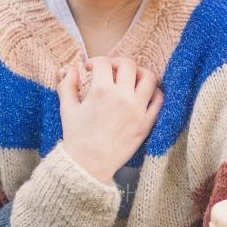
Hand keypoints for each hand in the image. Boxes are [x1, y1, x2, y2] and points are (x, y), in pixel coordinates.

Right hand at [57, 56, 162, 183]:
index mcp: (101, 91)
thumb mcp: (67, 109)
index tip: (91, 68)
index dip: (95, 61)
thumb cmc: (76, 138)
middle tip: (112, 70)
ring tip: (132, 78)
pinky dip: (154, 92)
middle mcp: (122, 97)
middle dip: (118, 63)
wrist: (89, 165)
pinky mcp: (147, 122)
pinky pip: (159, 100)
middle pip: (128, 65)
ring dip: (140, 73)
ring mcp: (138, 109)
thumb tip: (72, 69)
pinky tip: (144, 93)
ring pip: (149, 78)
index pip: (103, 63)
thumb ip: (67, 85)